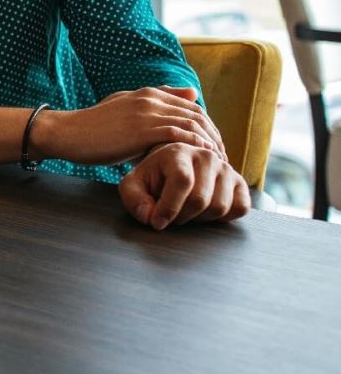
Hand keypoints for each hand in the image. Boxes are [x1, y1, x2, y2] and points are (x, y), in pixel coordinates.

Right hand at [34, 86, 225, 164]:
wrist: (66, 133)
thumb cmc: (93, 128)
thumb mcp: (125, 108)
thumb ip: (154, 102)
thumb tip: (191, 94)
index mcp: (148, 93)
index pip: (192, 106)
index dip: (208, 127)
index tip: (213, 147)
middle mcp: (150, 98)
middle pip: (197, 114)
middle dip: (214, 136)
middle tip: (221, 158)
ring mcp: (145, 112)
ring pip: (191, 124)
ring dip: (208, 144)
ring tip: (215, 164)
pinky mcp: (140, 129)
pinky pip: (178, 135)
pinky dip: (194, 147)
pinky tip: (198, 160)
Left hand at [117, 143, 250, 229]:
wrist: (173, 172)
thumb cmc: (152, 179)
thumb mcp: (133, 186)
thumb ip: (134, 200)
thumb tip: (149, 216)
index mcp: (178, 151)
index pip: (182, 181)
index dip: (169, 207)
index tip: (157, 222)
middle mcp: (206, 156)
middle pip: (200, 199)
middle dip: (181, 216)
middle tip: (171, 215)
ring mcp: (227, 169)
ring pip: (220, 207)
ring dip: (200, 219)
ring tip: (186, 211)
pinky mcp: (240, 183)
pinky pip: (240, 208)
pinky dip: (223, 218)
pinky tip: (205, 211)